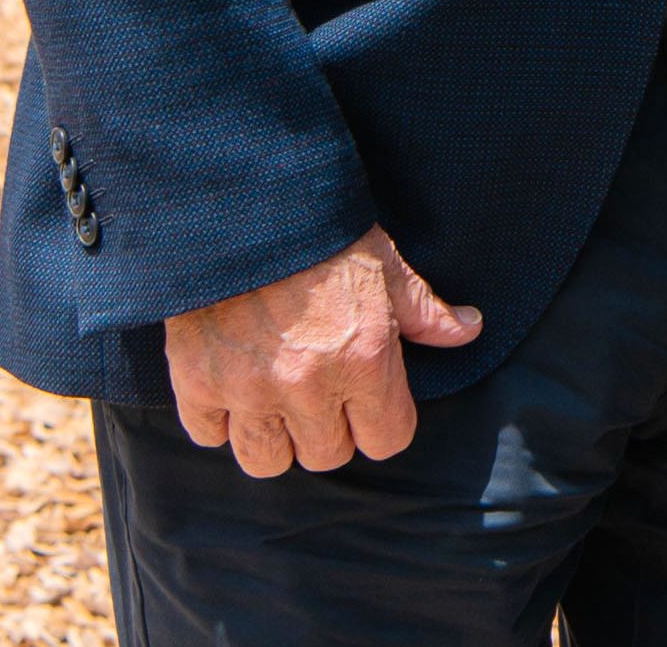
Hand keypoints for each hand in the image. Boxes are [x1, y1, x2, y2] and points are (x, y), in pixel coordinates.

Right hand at [164, 226, 482, 476]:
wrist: (243, 206)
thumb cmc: (323, 234)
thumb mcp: (386, 266)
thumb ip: (426, 311)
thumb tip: (469, 330)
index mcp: (364, 361)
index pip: (386, 440)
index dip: (383, 423)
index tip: (372, 403)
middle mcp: (308, 387)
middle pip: (327, 455)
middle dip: (330, 430)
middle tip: (321, 393)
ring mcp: (248, 390)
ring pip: (266, 460)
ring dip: (274, 436)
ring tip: (276, 401)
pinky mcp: (197, 382)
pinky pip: (209, 435)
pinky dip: (218, 418)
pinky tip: (231, 386)